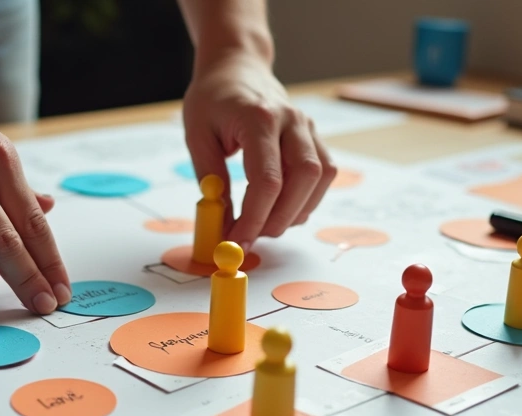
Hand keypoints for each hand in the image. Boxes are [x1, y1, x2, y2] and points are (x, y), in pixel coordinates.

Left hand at [182, 53, 335, 247]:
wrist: (236, 67)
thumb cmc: (212, 99)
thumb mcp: (197, 135)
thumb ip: (210, 179)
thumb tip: (221, 222)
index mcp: (258, 118)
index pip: (267, 179)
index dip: (254, 218)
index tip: (237, 241)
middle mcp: (291, 120)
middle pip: (303, 178)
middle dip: (279, 218)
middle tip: (253, 237)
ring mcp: (308, 127)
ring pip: (320, 177)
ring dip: (296, 210)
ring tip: (265, 223)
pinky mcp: (314, 136)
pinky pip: (324, 173)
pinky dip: (306, 198)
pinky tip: (282, 208)